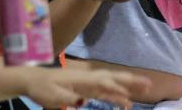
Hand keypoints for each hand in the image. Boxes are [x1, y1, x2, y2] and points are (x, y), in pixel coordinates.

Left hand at [17, 64, 148, 108]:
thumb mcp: (53, 96)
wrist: (32, 80)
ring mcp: (88, 84)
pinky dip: (116, 96)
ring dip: (127, 87)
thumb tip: (83, 102)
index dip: (119, 86)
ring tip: (144, 91)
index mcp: (82, 79)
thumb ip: (68, 100)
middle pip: (113, 79)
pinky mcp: (85, 89)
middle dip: (131, 81)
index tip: (133, 91)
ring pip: (112, 85)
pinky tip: (124, 102)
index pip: (104, 82)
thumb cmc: (42, 88)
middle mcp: (88, 79)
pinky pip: (105, 92)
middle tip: (149, 84)